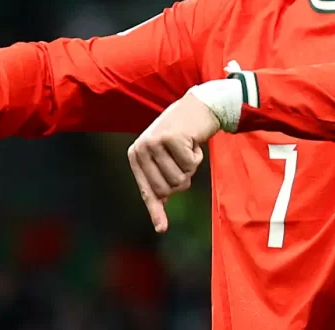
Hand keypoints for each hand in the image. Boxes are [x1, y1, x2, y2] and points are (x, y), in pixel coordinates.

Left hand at [127, 93, 221, 231]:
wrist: (199, 106)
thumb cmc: (183, 136)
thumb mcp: (166, 158)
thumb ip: (160, 183)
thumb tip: (159, 225)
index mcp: (136, 156)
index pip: (148, 190)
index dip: (156, 211)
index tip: (161, 230)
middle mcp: (141, 149)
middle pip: (168, 189)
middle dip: (183, 178)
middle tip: (183, 159)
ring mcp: (154, 143)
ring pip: (180, 178)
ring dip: (191, 166)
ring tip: (187, 148)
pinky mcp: (171, 138)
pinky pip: (190, 165)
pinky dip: (197, 156)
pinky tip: (193, 140)